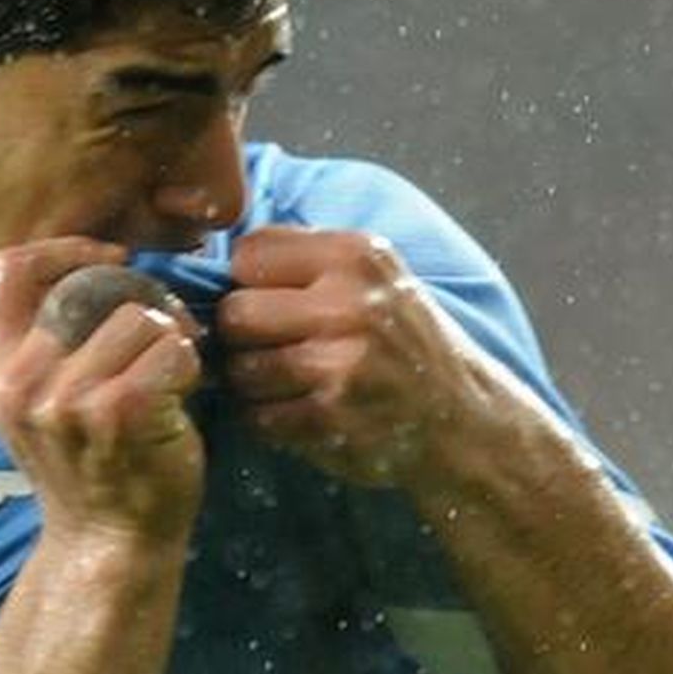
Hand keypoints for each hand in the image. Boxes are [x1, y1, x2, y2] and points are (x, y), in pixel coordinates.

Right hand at [0, 238, 205, 546]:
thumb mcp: (34, 396)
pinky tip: (181, 395)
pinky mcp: (116, 413)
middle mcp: (14, 383)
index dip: (67, 249)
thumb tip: (98, 259)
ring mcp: (62, 401)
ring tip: (168, 373)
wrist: (107, 542)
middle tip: (162, 334)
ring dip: (167, 339)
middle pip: (86, 287)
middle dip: (137, 302)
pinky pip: (170, 349)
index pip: (10, 266)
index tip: (111, 260)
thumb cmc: (84, 460)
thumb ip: (42, 335)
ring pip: (136, 317)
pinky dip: (188, 365)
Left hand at [218, 226, 508, 490]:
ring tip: (291, 381)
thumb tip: (210, 259)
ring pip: (239, 369)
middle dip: (243, 335)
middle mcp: (349, 304)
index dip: (248, 281)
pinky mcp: (332, 418)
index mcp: (355, 255)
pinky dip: (269, 419)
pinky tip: (302, 412)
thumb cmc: (402, 340)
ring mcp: (340, 364)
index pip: (248, 253)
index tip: (273, 300)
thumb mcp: (374, 273)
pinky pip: (257, 416)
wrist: (462, 418)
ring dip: (253, 382)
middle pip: (234, 313)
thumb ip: (304, 257)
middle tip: (273, 346)